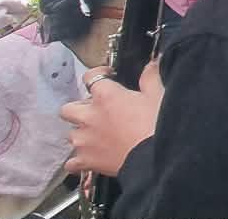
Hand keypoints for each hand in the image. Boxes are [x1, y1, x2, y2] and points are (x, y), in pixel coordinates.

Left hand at [61, 61, 162, 176]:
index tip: (108, 77)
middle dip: (78, 109)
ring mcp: (84, 140)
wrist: (155, 158)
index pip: (91, 76)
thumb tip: (152, 63)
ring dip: (81, 135)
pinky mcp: (86, 161)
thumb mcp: (158, 94)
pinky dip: (78, 162)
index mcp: (105, 95)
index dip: (99, 74)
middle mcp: (88, 116)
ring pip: (70, 136)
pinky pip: (72, 163)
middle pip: (68, 109)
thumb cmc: (157, 124)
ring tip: (96, 137)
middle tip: (95, 112)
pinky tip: (88, 160)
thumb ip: (150, 76)